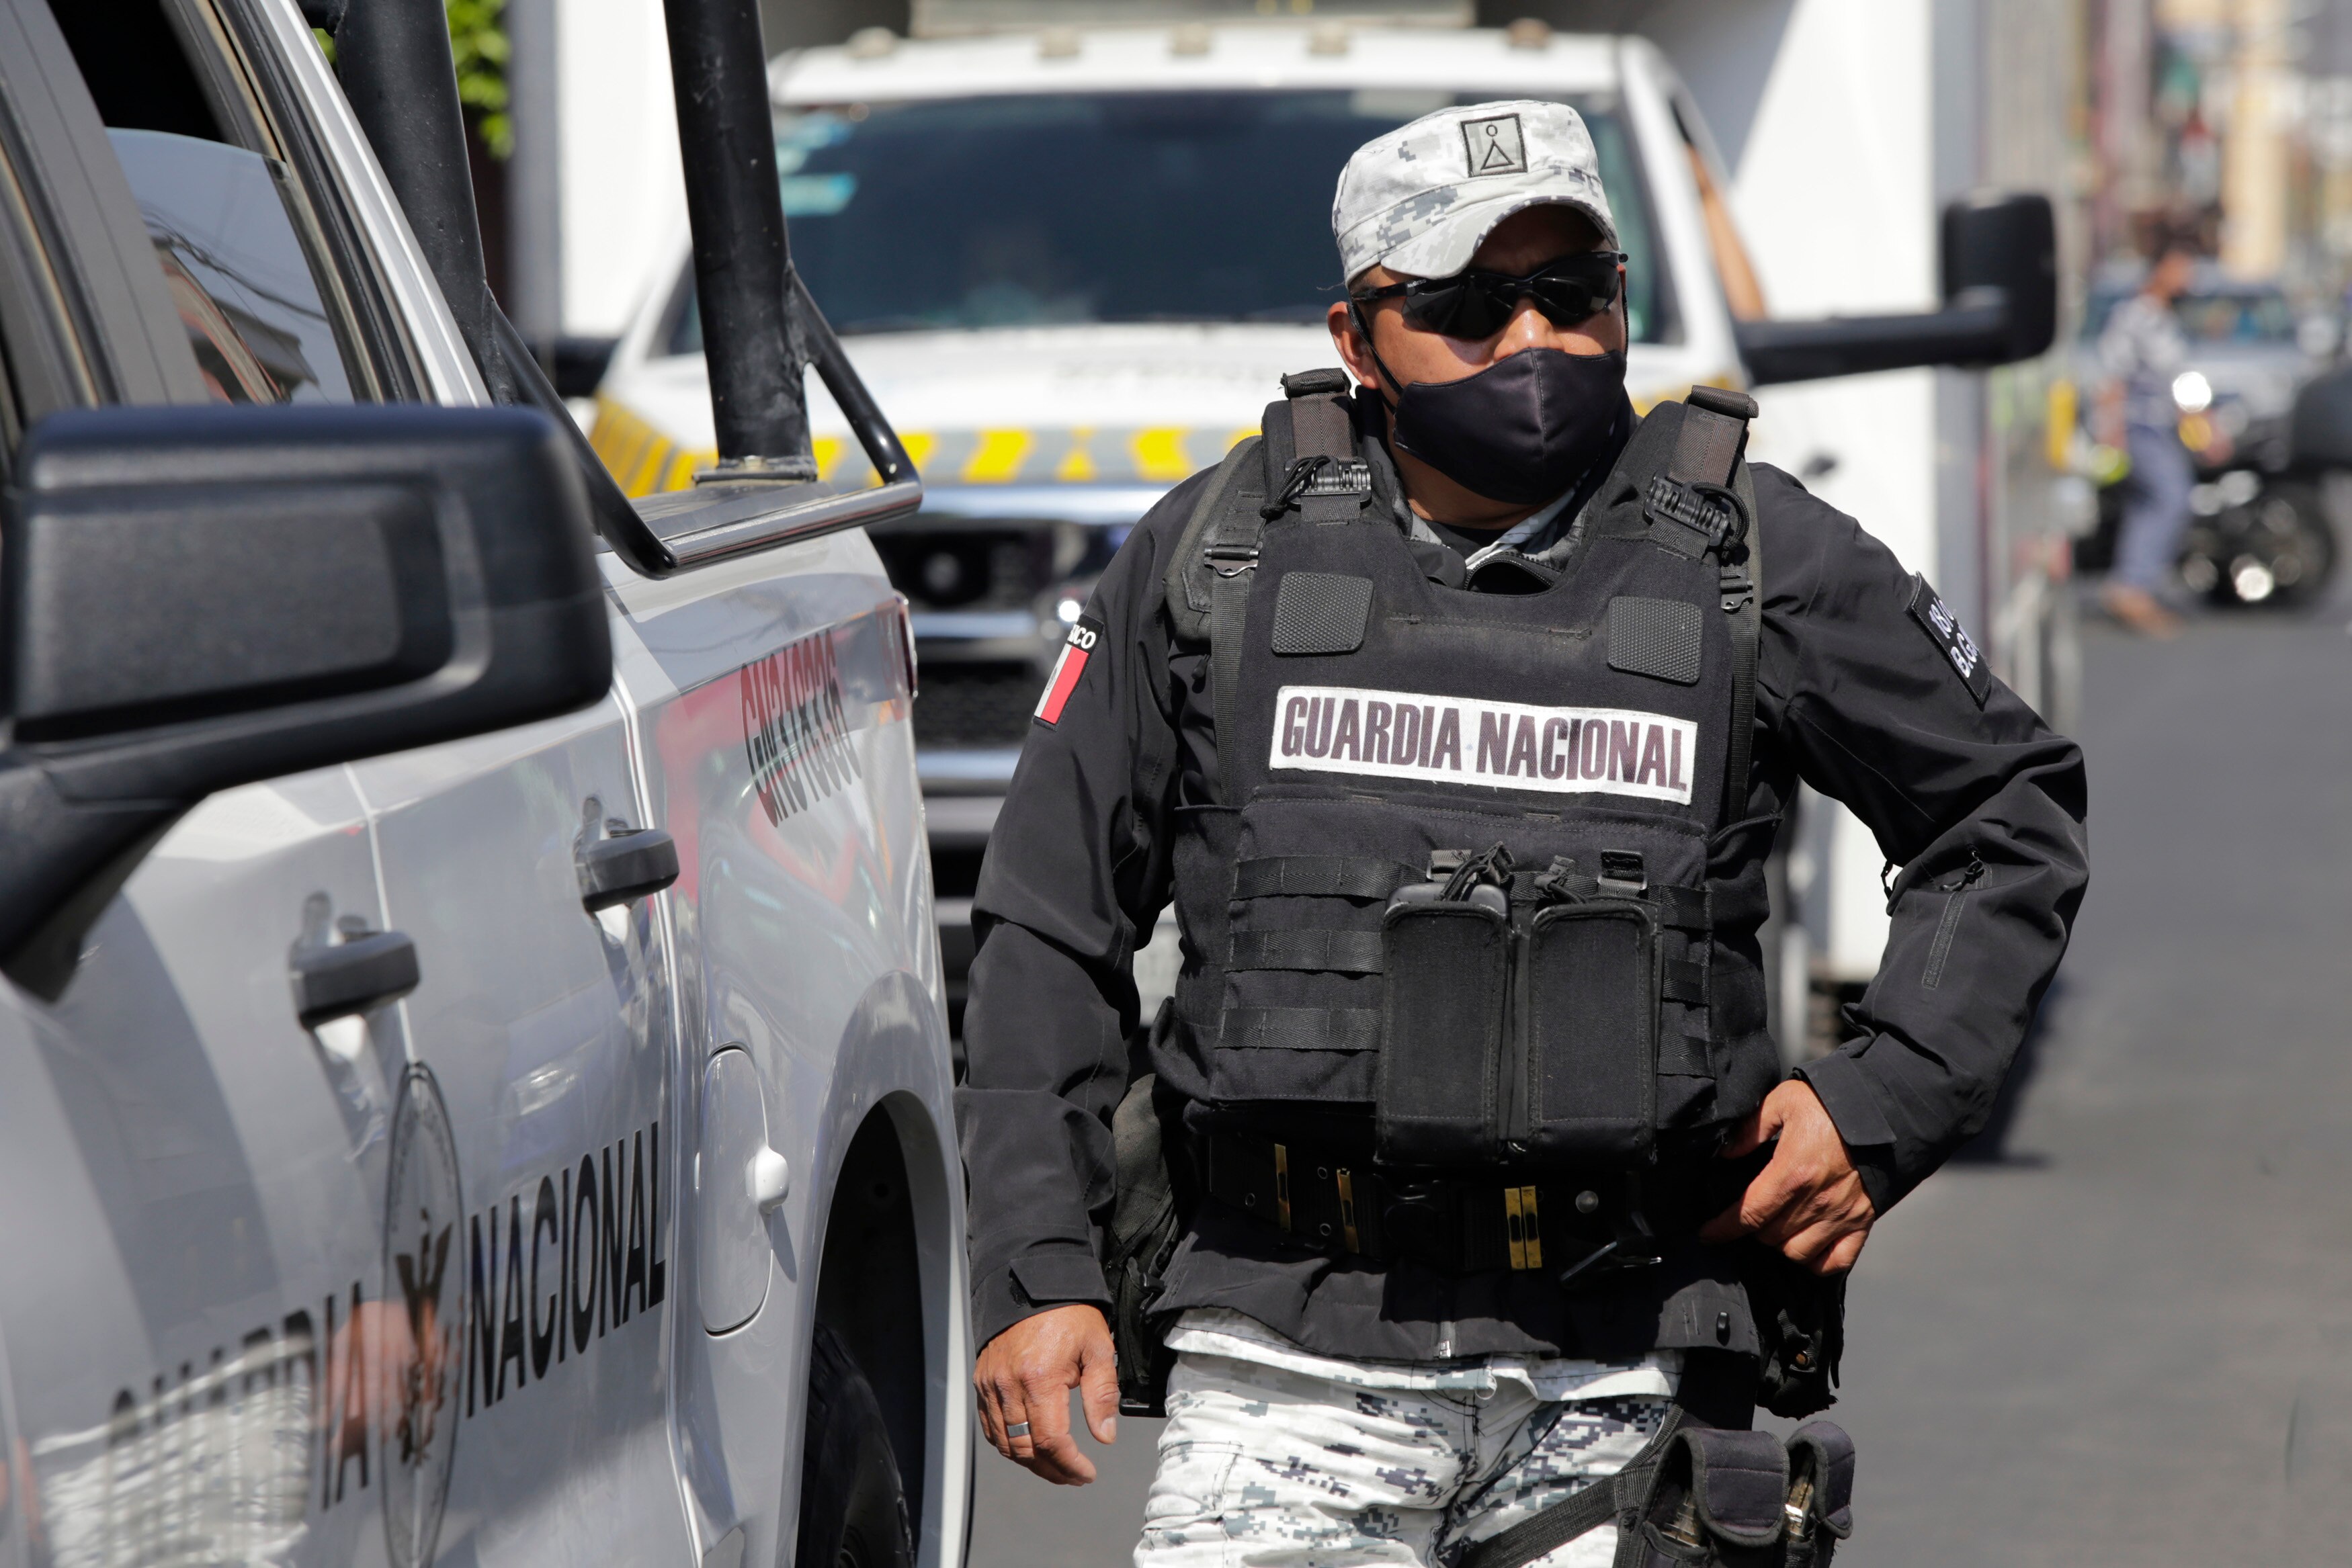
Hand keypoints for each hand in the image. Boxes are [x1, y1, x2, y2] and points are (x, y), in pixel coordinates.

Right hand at [973, 1303, 1118, 1485]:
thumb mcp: (1098, 1349)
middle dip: (1052, 1470)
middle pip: (1025, 1449)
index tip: (1086, 1473)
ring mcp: (991, 1384)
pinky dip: (1007, 1444)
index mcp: (1040, 1377)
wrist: (1032, 1284)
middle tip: (1073, 1475)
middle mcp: (1009, 1385)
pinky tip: (1027, 1447)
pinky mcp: (982, 1381)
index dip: (1070, 1465)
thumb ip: (1102, 1394)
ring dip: (1029, 1462)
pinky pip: (989, 1426)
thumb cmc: (1068, 1313)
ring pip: (1004, 1443)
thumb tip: (1104, 1435)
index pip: (1051, 1440)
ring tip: (1054, 1466)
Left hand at [1699, 1080, 1875, 1274]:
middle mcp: (1816, 1201)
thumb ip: (1750, 1129)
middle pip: (1770, 1236)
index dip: (1723, 1228)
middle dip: (1751, 1229)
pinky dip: (1818, 1262)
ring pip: (1798, 1253)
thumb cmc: (1832, 1103)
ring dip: (1780, 1245)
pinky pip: (1836, 1261)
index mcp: (1793, 1172)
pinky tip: (1806, 1247)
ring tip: (1775, 1228)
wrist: (1887, 1109)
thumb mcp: (1783, 1101)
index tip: (1707, 1234)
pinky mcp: (1862, 1222)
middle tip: (1748, 1216)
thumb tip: (1725, 1154)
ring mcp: (1841, 1215)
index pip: (1748, 1214)